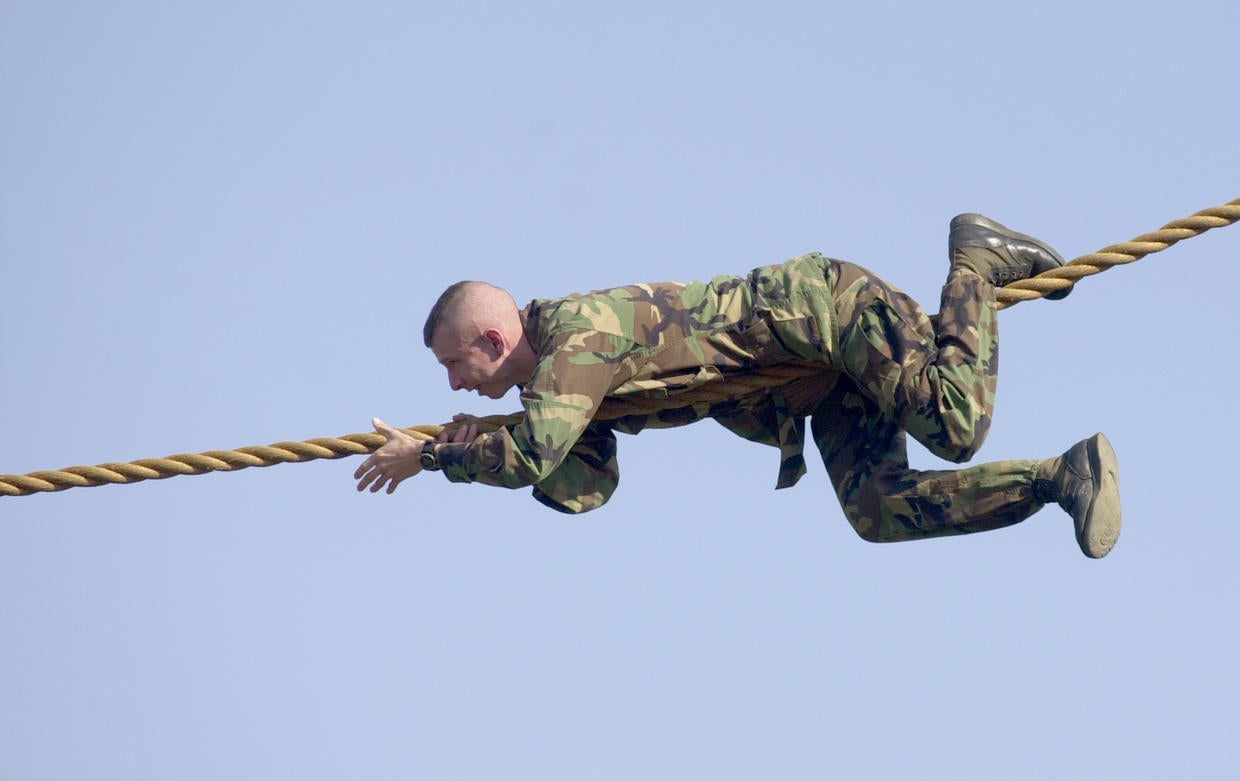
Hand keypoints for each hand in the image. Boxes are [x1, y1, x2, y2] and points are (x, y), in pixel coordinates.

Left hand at [353, 416, 479, 494]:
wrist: (420, 453)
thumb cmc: (407, 443)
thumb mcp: (393, 434)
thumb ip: (382, 429)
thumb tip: (374, 420)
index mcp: (379, 456)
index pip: (364, 467)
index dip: (359, 473)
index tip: (356, 477)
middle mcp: (382, 466)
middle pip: (369, 477)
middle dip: (363, 484)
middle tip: (359, 488)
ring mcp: (390, 473)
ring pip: (379, 483)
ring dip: (375, 488)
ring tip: (372, 490)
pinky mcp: (399, 478)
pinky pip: (392, 485)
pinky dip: (390, 489)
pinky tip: (388, 491)